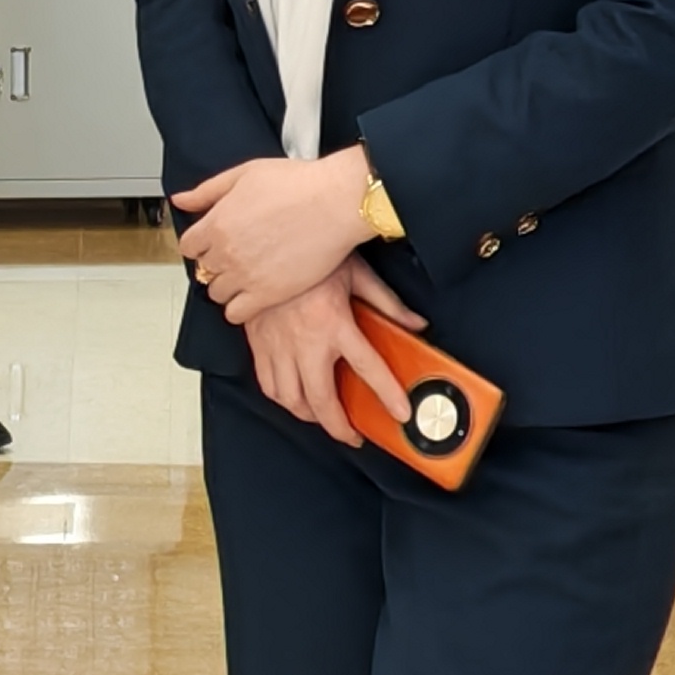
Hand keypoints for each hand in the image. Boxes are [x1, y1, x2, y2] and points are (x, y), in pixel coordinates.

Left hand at [172, 147, 374, 325]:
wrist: (337, 202)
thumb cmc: (299, 184)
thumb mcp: (245, 174)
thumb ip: (208, 191)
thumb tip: (181, 200)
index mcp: (217, 223)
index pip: (188, 246)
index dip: (200, 243)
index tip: (213, 242)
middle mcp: (226, 253)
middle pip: (203, 270)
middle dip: (215, 263)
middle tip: (235, 256)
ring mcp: (245, 277)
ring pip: (217, 294)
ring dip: (227, 286)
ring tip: (246, 275)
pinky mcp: (268, 295)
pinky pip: (235, 314)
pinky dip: (239, 308)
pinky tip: (253, 294)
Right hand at [239, 257, 426, 445]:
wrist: (267, 239)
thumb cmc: (314, 253)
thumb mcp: (358, 273)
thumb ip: (388, 304)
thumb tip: (416, 324)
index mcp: (335, 323)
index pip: (368, 369)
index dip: (388, 395)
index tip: (400, 414)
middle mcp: (305, 340)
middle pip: (321, 400)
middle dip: (339, 427)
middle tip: (352, 436)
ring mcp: (278, 344)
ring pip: (290, 398)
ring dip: (308, 415)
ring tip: (323, 417)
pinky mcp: (258, 341)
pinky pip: (267, 383)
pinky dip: (281, 398)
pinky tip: (293, 398)